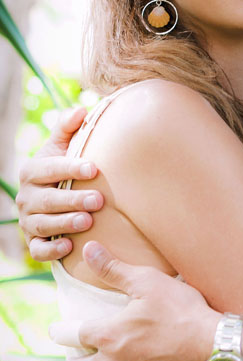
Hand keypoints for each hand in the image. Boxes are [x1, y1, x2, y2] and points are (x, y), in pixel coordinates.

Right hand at [17, 107, 103, 260]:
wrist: (55, 198)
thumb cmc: (63, 168)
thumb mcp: (62, 147)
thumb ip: (69, 128)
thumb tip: (82, 109)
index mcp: (32, 171)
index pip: (49, 168)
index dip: (70, 168)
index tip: (94, 169)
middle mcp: (26, 197)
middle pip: (47, 199)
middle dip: (72, 200)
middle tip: (98, 200)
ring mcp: (28, 221)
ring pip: (43, 224)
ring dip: (65, 224)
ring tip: (88, 221)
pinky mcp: (34, 242)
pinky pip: (38, 250)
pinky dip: (52, 250)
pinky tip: (70, 246)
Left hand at [51, 242, 220, 360]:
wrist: (216, 350)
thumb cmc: (184, 313)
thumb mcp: (149, 282)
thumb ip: (115, 269)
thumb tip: (89, 249)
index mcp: (108, 335)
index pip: (71, 335)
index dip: (63, 332)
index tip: (58, 331)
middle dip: (75, 360)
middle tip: (79, 355)